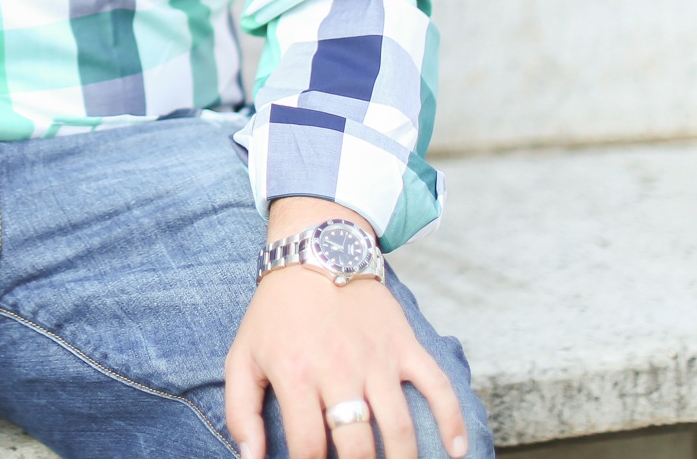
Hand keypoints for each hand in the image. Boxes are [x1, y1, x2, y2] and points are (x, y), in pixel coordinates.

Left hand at [225, 202, 468, 460]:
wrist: (315, 253)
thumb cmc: (276, 312)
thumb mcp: (243, 356)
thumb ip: (240, 412)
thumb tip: (250, 459)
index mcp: (296, 375)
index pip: (308, 448)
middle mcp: (339, 370)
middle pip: (357, 446)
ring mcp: (376, 359)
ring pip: (399, 428)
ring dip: (402, 460)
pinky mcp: (403, 345)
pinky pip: (437, 387)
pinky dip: (452, 422)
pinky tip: (455, 452)